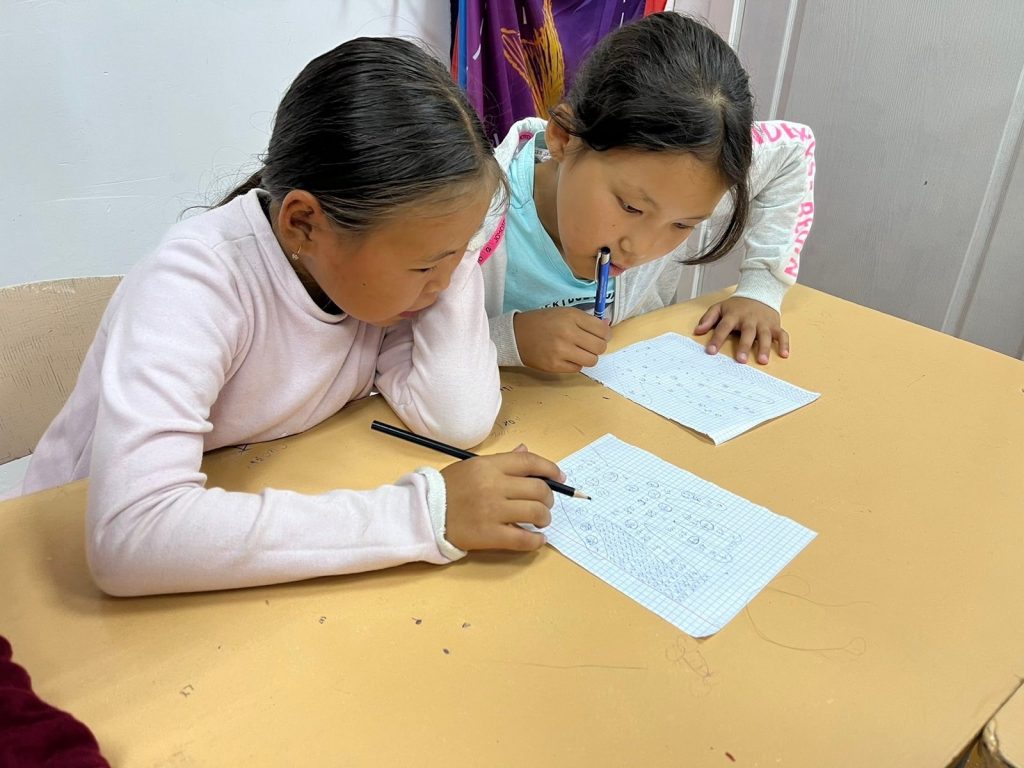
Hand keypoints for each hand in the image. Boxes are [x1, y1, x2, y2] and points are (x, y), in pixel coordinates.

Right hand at [440, 445, 562, 551]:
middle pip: (538, 489)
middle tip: (545, 504)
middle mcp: (493, 486)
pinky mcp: (489, 535)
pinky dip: (536, 541)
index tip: (560, 476)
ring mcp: (492, 511)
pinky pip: (523, 539)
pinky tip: (537, 540)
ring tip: (540, 521)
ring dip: (544, 518)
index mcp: (489, 466)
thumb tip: (525, 450)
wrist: (424, 512)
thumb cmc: (449, 488)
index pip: (529, 462)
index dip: (550, 469)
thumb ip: (502, 460)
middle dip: (549, 498)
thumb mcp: (472, 466)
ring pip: (535, 513)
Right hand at [513, 307, 611, 372]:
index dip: (605, 334)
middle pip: (600, 347)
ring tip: (579, 352)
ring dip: (588, 357)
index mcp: (571, 317)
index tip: (601, 335)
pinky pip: (577, 368)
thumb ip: (586, 320)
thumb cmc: (541, 322)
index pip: (603, 330)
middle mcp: (567, 333)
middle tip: (590, 344)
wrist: (515, 335)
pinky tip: (566, 357)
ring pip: (592, 360)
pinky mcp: (554, 365)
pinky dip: (575, 363)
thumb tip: (607, 326)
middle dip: (598, 346)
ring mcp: (561, 351)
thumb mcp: (563, 313)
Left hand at [694, 296, 789, 363]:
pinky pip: (782, 334)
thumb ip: (708, 319)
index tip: (711, 351)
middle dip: (744, 346)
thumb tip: (697, 331)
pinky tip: (784, 354)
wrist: (759, 291)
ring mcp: (764, 323)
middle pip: (747, 333)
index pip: (724, 327)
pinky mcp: (775, 325)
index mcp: (734, 315)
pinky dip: (784, 344)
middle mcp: (750, 319)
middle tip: (741, 360)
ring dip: (765, 348)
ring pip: (765, 335)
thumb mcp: (720, 307)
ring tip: (762, 361)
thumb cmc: (737, 305)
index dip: (717, 339)